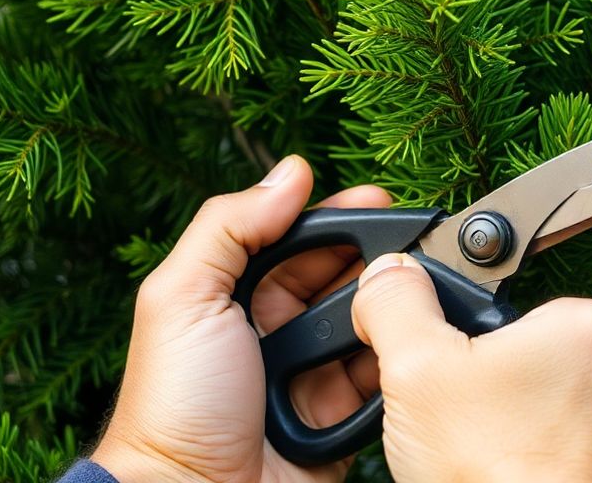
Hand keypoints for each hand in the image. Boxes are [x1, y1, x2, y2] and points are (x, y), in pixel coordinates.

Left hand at [92, 155, 389, 482]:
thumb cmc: (175, 405)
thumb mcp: (182, 298)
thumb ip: (231, 225)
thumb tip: (293, 172)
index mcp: (239, 296)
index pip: (303, 240)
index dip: (342, 219)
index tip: (384, 203)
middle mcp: (280, 332)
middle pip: (345, 278)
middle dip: (379, 260)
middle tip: (415, 248)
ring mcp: (314, 377)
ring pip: (372, 326)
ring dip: (392, 311)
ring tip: (414, 298)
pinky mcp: (343, 419)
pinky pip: (384, 382)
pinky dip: (397, 364)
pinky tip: (409, 346)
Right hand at [352, 253, 591, 482]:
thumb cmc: (495, 475)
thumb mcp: (416, 372)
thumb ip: (398, 306)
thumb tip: (391, 275)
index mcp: (591, 323)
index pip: (519, 319)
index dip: (476, 355)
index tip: (462, 391)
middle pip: (547, 364)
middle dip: (509, 395)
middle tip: (477, 435)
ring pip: (574, 412)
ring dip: (542, 433)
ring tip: (504, 466)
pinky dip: (570, 469)